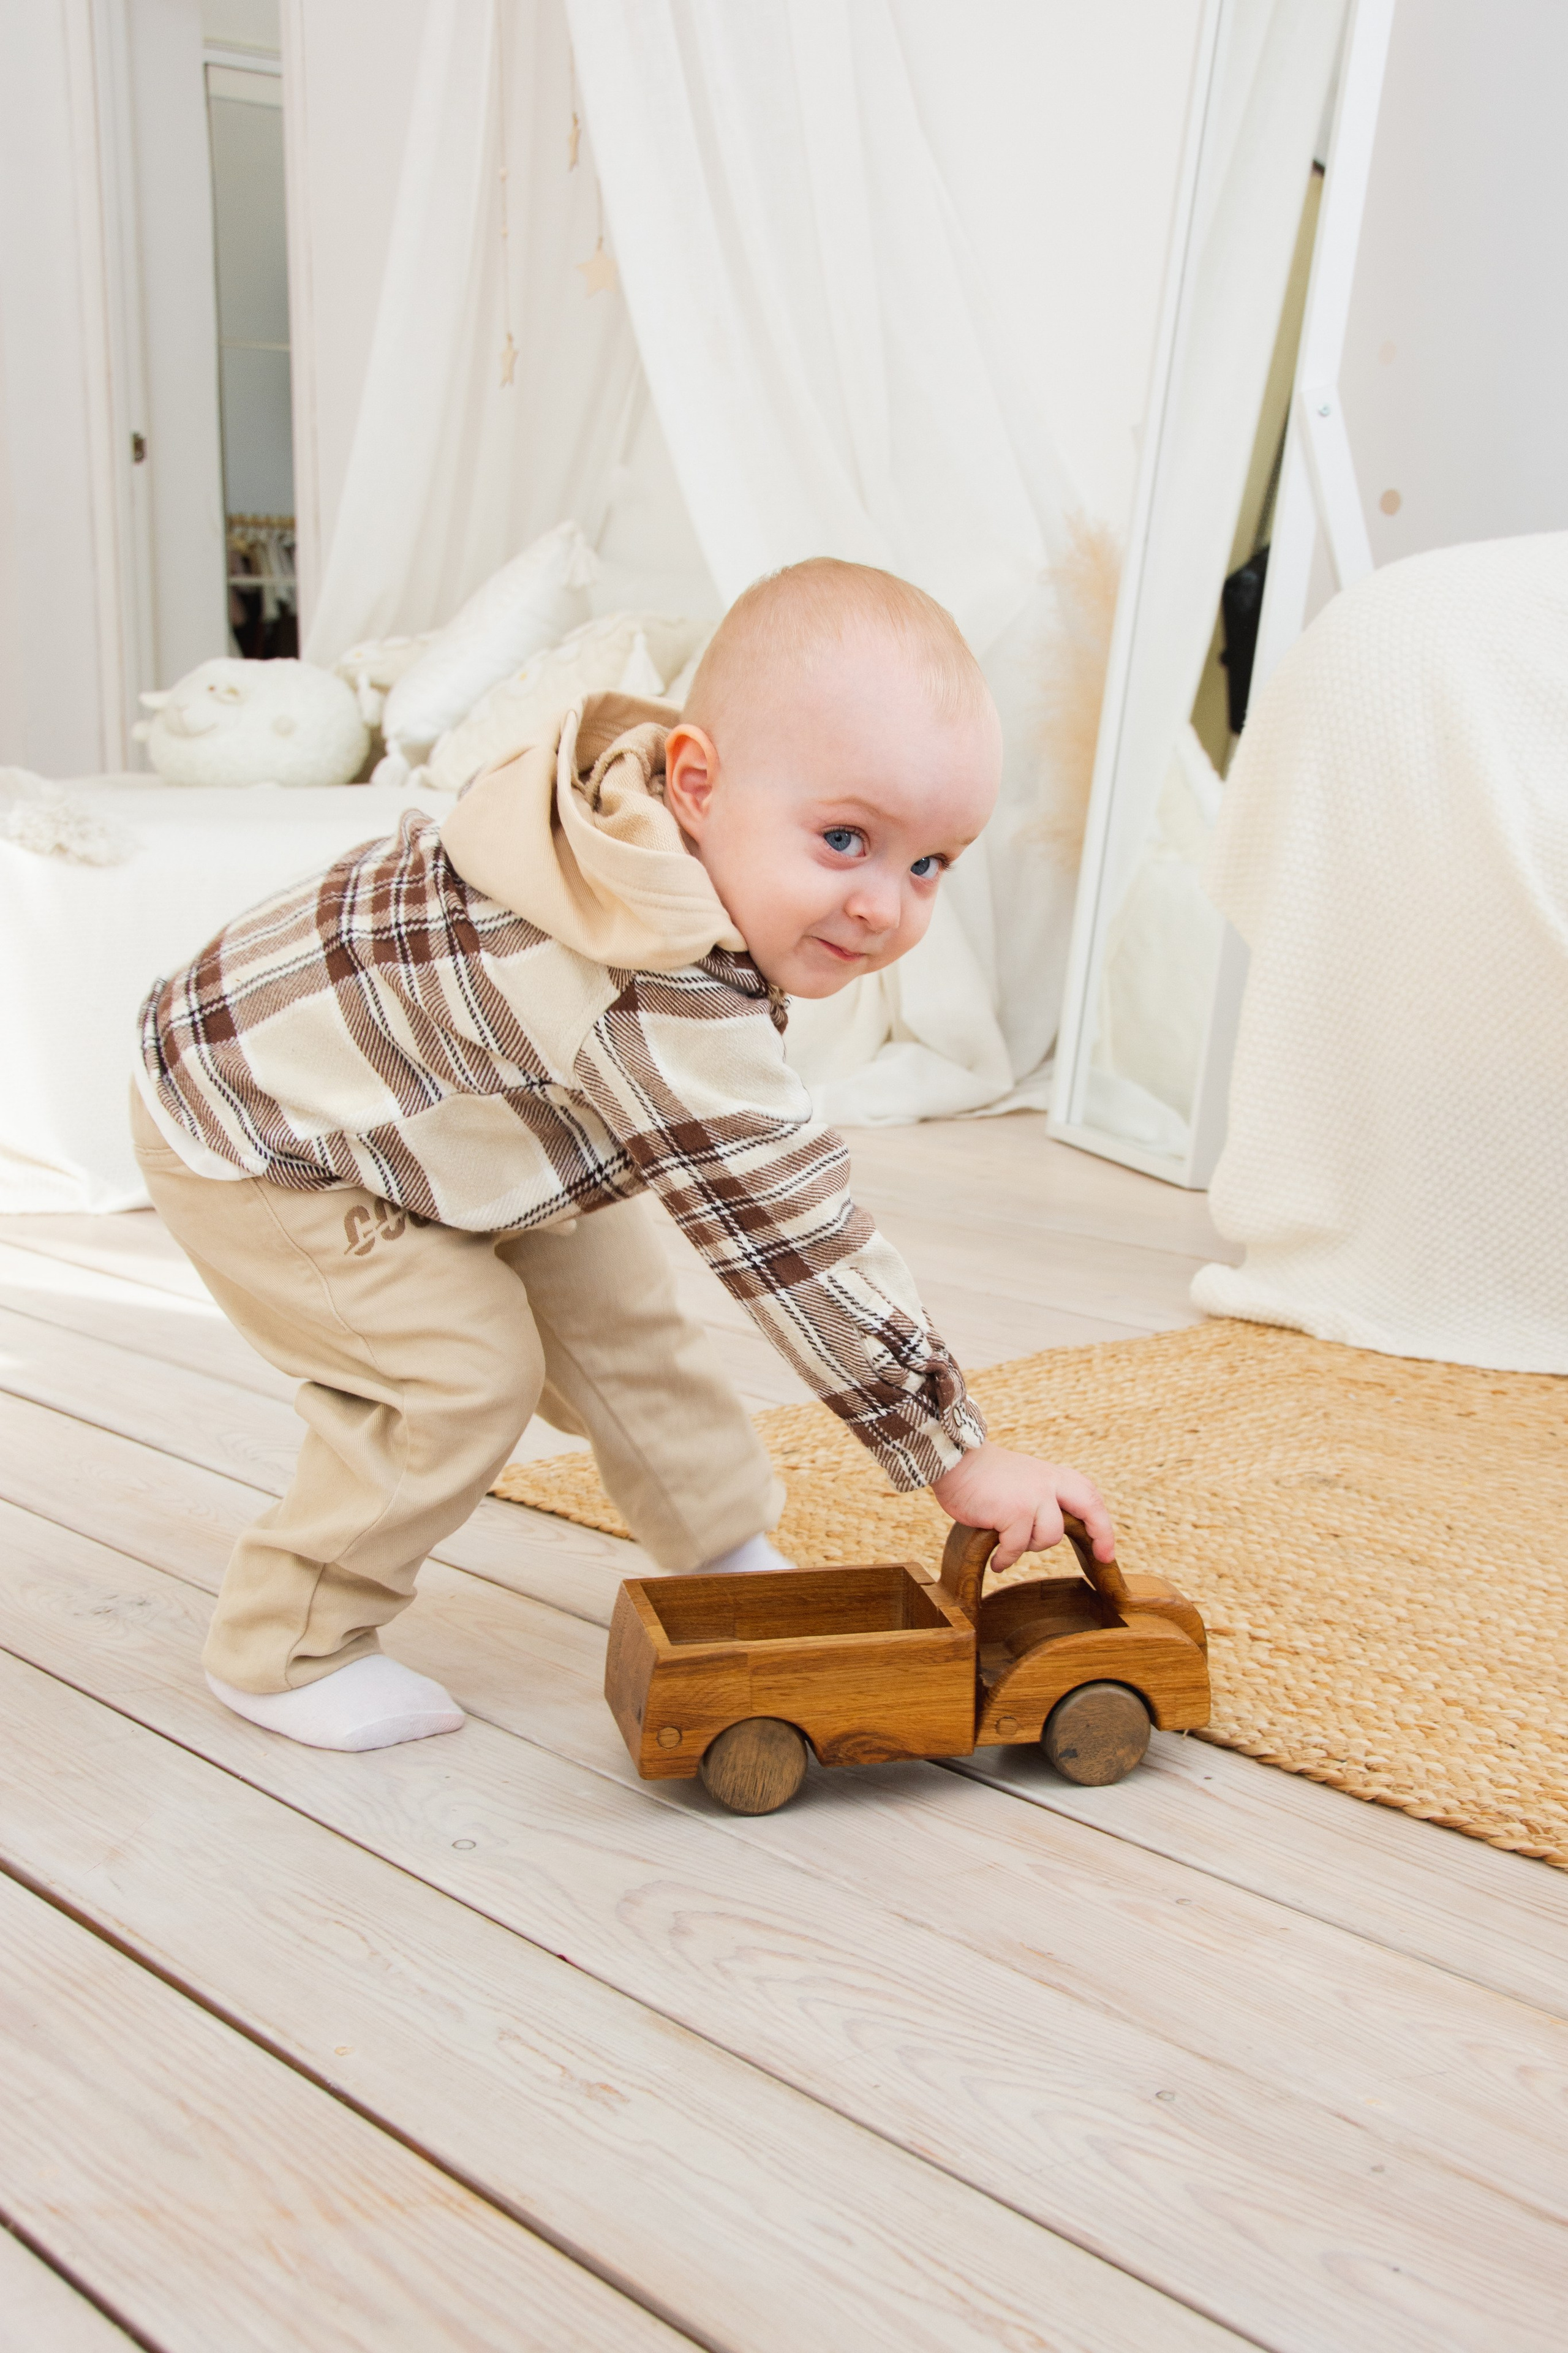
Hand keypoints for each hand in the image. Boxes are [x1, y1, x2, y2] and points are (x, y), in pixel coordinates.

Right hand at [930, 1442, 1114, 1573]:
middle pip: (1090, 1509)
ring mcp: (1033, 1497)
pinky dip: (1005, 1558)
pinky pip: (1017, 1548)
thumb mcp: (1024, 1479)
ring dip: (1028, 1546)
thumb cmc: (983, 1475)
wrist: (955, 1460)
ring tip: (1008, 1544)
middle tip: (1103, 1555)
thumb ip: (1042, 1498)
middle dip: (1102, 1534)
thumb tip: (1053, 1531)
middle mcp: (1048, 1484)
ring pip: (1048, 1538)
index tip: (1106, 1550)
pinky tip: (996, 1561)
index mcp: (1052, 1476)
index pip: (1088, 1496)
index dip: (1102, 1523)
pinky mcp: (1014, 1512)